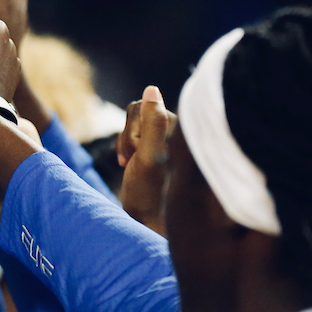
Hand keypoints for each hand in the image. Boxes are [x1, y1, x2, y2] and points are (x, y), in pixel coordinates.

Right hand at [117, 86, 174, 235]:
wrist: (149, 223)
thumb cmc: (151, 195)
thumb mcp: (148, 157)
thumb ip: (152, 122)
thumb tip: (152, 88)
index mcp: (183, 129)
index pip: (145, 108)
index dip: (134, 131)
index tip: (138, 155)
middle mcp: (179, 131)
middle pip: (139, 113)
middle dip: (130, 138)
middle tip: (135, 163)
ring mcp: (168, 140)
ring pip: (134, 124)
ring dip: (127, 145)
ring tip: (134, 167)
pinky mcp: (159, 148)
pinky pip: (135, 134)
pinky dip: (128, 149)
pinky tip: (131, 167)